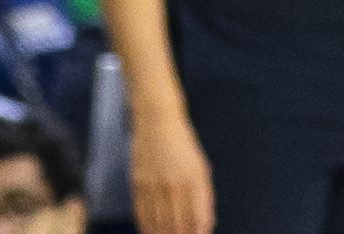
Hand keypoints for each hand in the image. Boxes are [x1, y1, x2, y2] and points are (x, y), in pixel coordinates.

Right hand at [129, 103, 214, 233]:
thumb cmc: (183, 145)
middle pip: (178, 225)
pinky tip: (150, 232)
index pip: (198, 218)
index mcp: (195, 179)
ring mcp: (154, 184)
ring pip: (159, 223)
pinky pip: (142, 213)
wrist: (157, 121)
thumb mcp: (201, 167)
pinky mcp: (137, 183)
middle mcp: (175, 183)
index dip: (198, 233)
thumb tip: (206, 224)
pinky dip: (146, 227)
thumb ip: (204, 196)